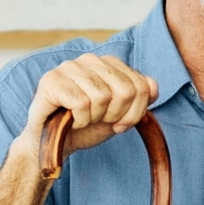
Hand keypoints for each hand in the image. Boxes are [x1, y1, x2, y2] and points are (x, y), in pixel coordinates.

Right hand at [23, 53, 158, 157]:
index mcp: (109, 64)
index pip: (141, 86)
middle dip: (116, 115)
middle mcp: (89, 60)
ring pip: (102, 96)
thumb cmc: (87, 127)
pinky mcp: (51, 81)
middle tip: (99, 121)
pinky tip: (71, 119)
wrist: (53, 144)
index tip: (120, 122)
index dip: (135, 112)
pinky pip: (81, 103)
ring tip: (83, 119)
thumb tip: (153, 86)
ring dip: (95, 118)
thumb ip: (140, 98)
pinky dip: (80, 119)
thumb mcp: (121, 114)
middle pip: (125, 91)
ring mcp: (68, 67)